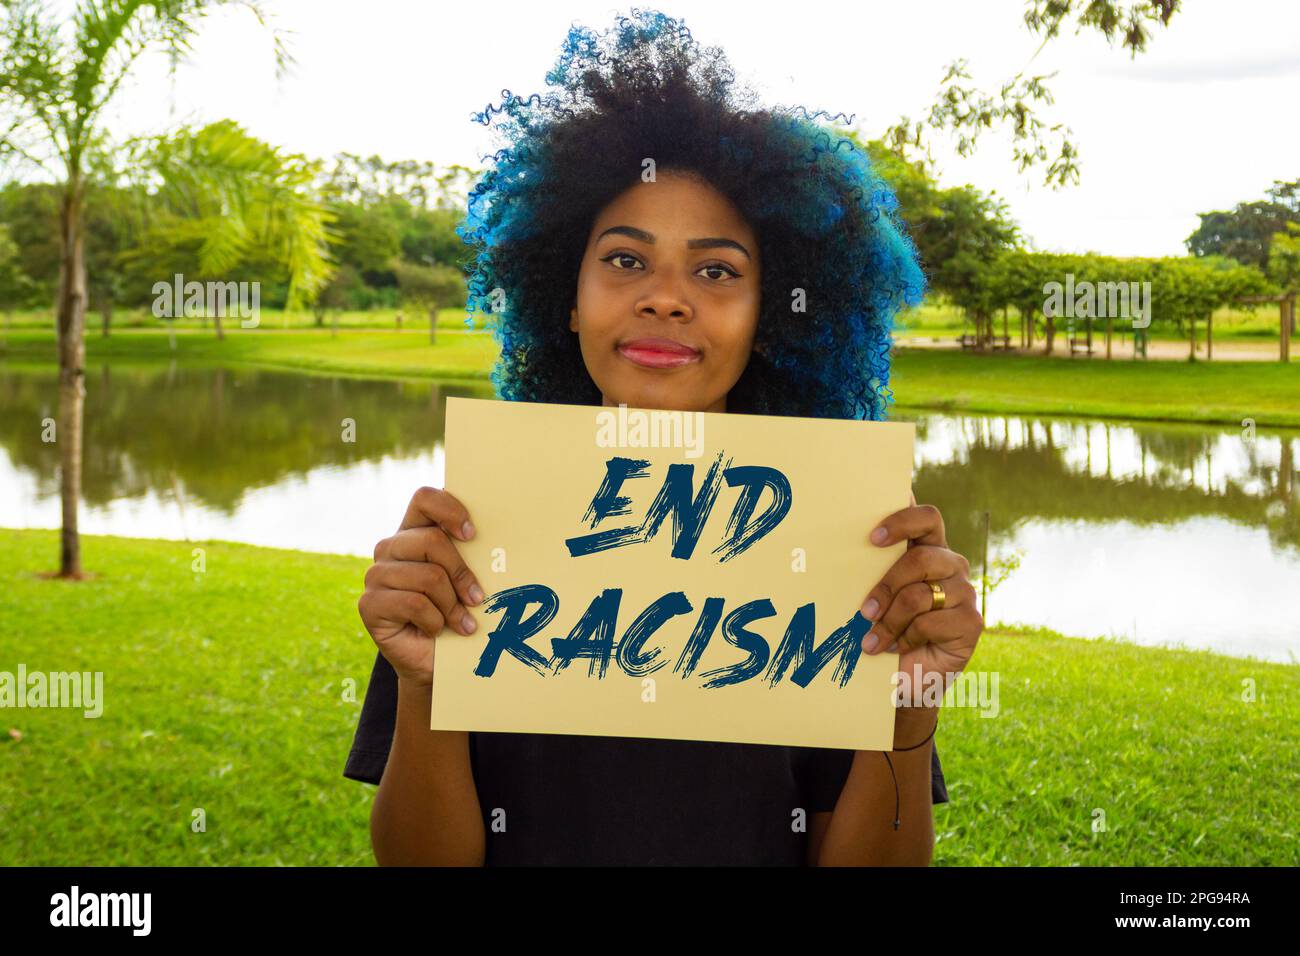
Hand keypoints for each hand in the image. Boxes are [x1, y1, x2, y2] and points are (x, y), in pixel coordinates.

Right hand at [357, 486, 485, 688]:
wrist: (434, 660)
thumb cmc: (456, 613)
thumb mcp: (465, 578)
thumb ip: (470, 553)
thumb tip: (499, 540)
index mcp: (414, 532)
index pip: (424, 498)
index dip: (450, 511)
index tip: (472, 534)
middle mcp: (390, 548)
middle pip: (432, 540)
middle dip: (461, 573)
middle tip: (477, 598)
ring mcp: (376, 575)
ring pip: (428, 576)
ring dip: (451, 605)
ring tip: (460, 622)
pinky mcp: (369, 604)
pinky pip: (414, 603)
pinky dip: (434, 621)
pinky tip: (436, 630)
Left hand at [857, 496, 982, 698]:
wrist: (904, 678)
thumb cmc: (885, 630)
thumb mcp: (876, 596)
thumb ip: (873, 569)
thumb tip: (842, 549)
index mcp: (928, 549)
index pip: (926, 518)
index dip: (902, 521)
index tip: (873, 538)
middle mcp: (952, 565)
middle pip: (922, 558)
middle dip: (886, 585)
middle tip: (864, 611)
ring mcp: (965, 593)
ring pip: (921, 594)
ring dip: (890, 621)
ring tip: (871, 640)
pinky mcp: (972, 622)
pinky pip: (930, 622)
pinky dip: (906, 638)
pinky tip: (898, 648)